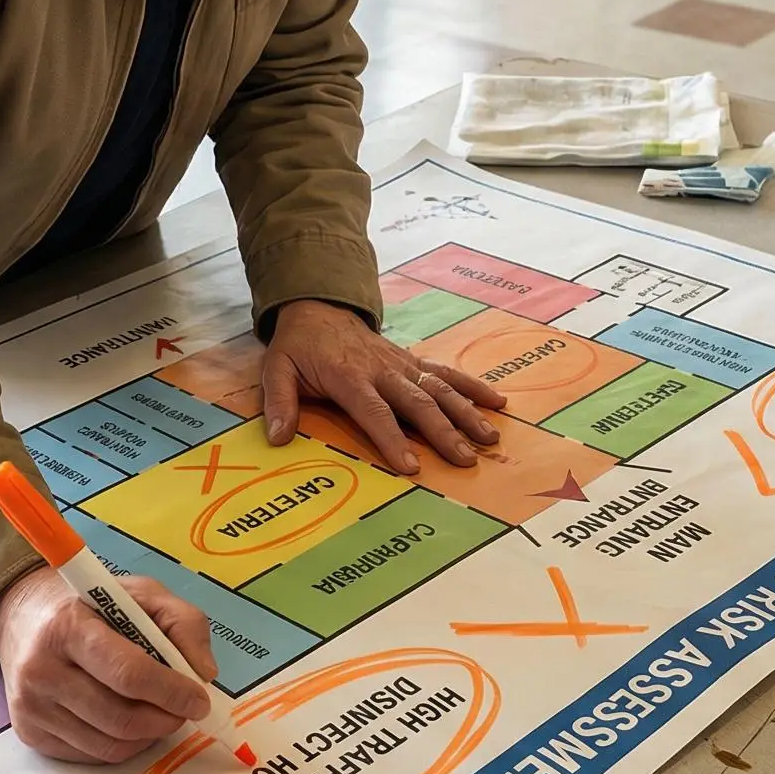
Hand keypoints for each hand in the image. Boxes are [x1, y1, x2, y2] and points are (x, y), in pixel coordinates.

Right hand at [0, 565, 218, 763]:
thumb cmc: (90, 604)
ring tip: (158, 712)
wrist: (21, 616)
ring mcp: (31, 707)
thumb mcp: (141, 593)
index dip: (171, 692)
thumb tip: (203, 674)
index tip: (200, 700)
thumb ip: (183, 623)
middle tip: (184, 710)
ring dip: (148, 736)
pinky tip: (127, 721)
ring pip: (109, 745)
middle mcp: (41, 670)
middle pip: (120, 718)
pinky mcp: (29, 734)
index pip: (128, 673)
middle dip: (165, 720)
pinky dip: (123, 745)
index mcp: (69, 627)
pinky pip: (91, 756)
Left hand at [259, 299, 506, 473]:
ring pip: (440, 388)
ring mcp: (402, 364)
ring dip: (466, 413)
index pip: (374, 412)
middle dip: (443, 432)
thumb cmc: (299, 346)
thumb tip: (278, 437)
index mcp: (349, 376)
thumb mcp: (277, 368)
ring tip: (489, 438)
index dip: (392, 439)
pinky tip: (497, 402)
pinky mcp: (412, 361)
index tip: (411, 467)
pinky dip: (472, 386)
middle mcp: (382, 370)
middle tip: (465, 459)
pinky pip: (446, 373)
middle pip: (417, 402)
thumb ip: (279, 402)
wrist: (318, 306)